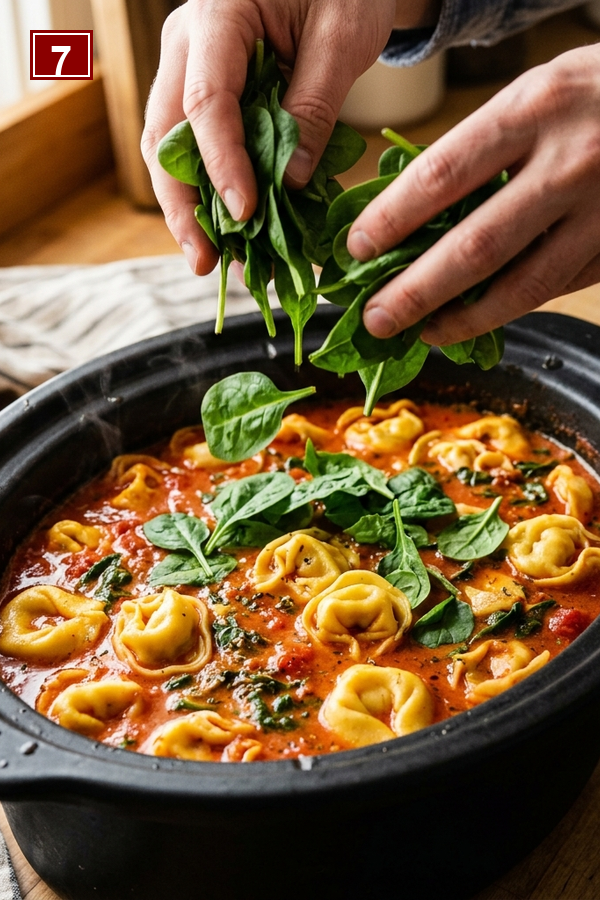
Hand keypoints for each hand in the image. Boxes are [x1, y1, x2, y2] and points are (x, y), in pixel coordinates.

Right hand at [142, 0, 437, 274]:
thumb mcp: (343, 40)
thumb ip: (313, 108)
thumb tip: (289, 184)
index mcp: (218, 17)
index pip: (206, 102)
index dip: (221, 165)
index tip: (244, 215)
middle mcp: (187, 45)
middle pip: (165, 135)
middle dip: (181, 205)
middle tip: (205, 261)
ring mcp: (188, 70)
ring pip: (169, 149)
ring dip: (189, 208)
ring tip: (216, 261)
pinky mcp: (202, 93)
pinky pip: (194, 150)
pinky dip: (209, 193)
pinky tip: (231, 233)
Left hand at [347, 44, 599, 345]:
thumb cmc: (591, 94)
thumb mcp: (532, 94)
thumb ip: (478, 149)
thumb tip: (408, 216)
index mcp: (533, 110)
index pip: (442, 175)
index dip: (390, 220)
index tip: (356, 249)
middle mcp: (569, 164)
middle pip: (475, 247)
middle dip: (415, 292)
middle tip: (376, 319)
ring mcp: (598, 214)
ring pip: (520, 287)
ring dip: (461, 320)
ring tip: (422, 333)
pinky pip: (553, 289)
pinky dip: (507, 309)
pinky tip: (474, 318)